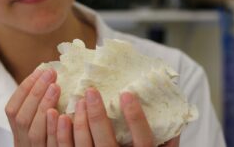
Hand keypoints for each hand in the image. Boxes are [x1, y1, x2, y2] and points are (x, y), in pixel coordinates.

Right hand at [5, 69, 60, 146]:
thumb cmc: (48, 142)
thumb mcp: (37, 127)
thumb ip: (38, 108)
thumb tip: (49, 79)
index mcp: (18, 133)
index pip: (12, 110)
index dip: (24, 89)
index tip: (39, 71)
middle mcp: (22, 143)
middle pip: (22, 118)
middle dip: (36, 93)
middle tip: (51, 74)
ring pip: (35, 132)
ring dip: (44, 106)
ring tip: (56, 87)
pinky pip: (51, 145)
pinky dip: (55, 129)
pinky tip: (65, 115)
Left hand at [47, 88, 179, 146]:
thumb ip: (167, 145)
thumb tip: (175, 122)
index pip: (142, 140)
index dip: (135, 117)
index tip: (127, 94)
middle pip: (106, 141)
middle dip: (97, 115)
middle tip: (90, 91)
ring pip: (84, 146)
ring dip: (78, 122)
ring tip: (77, 101)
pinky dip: (60, 134)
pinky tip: (57, 116)